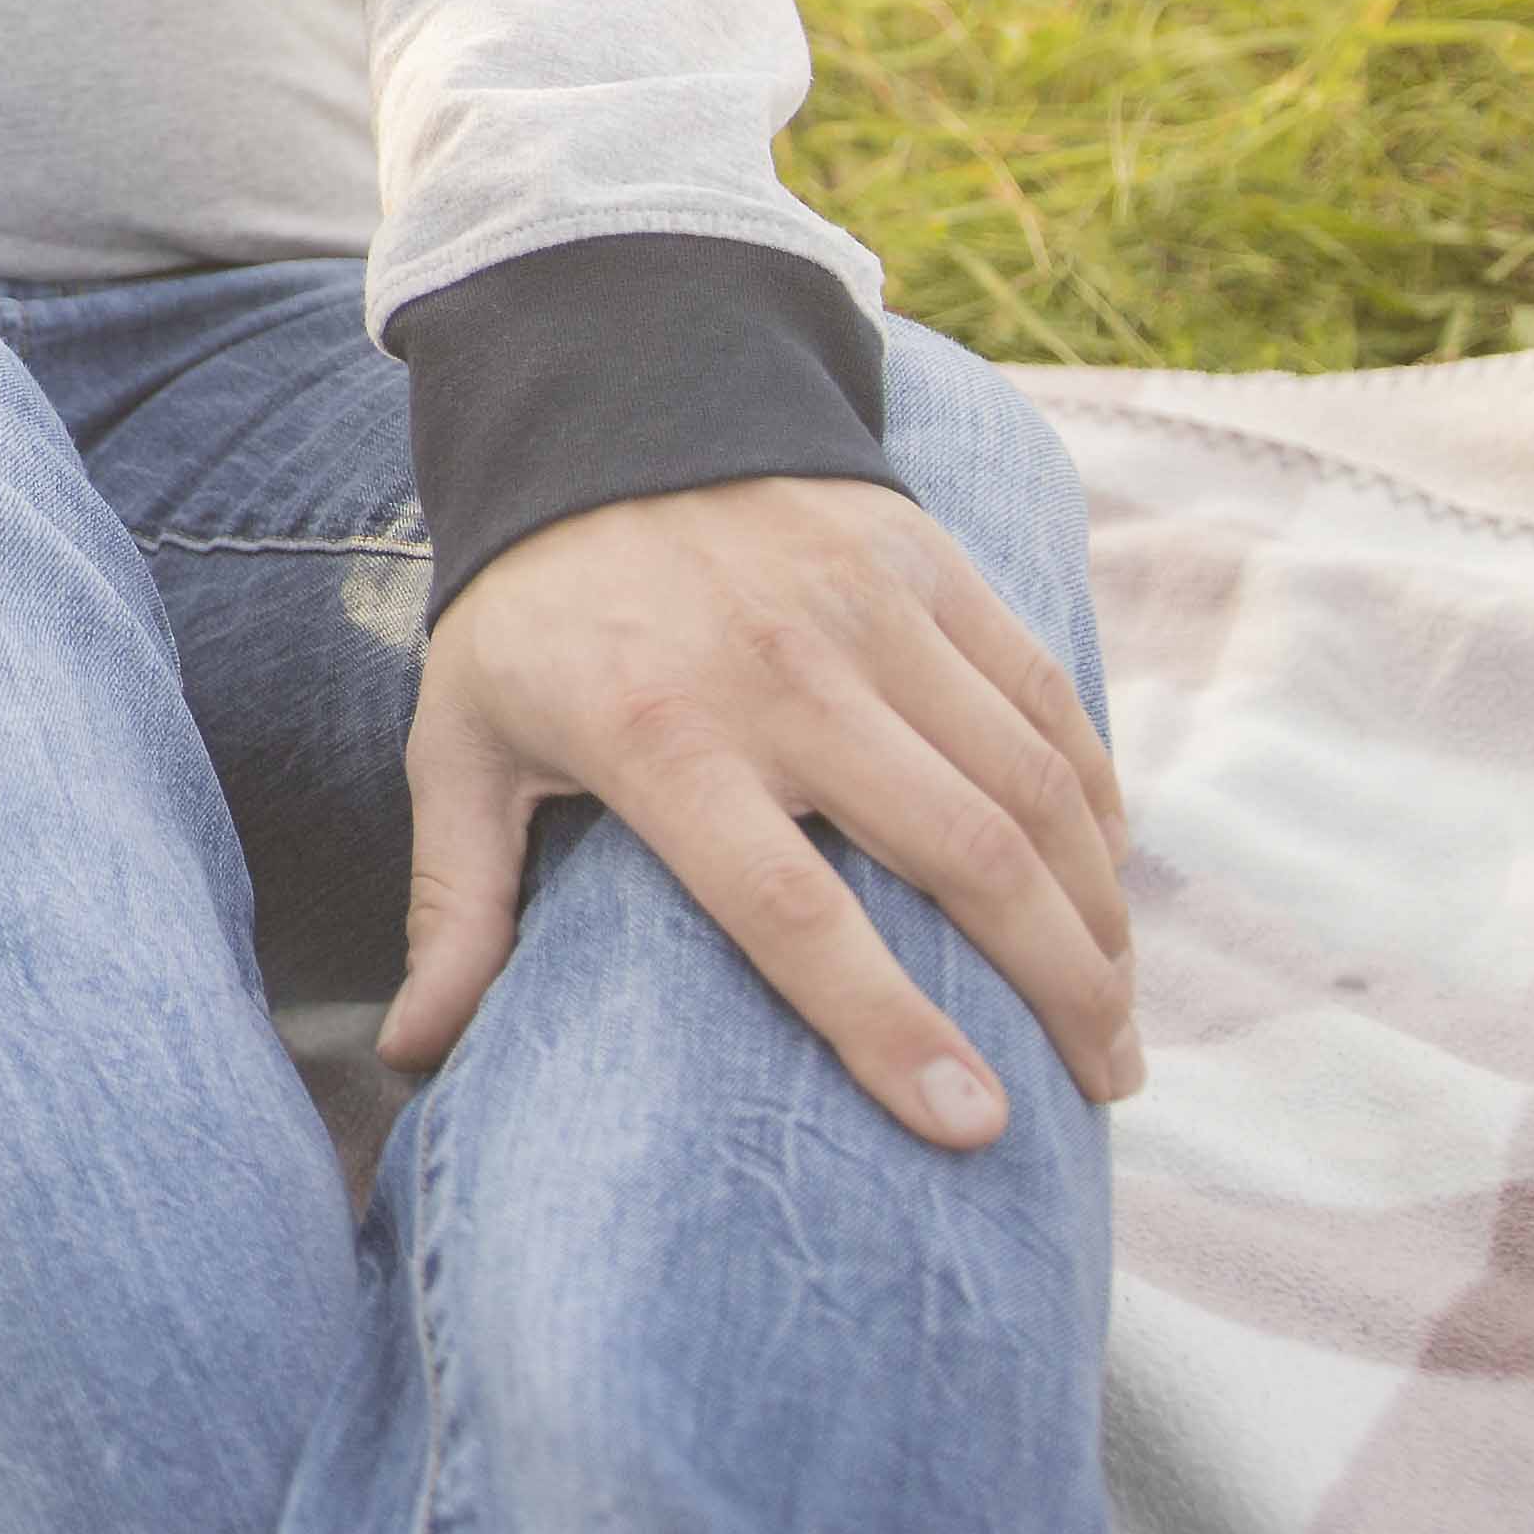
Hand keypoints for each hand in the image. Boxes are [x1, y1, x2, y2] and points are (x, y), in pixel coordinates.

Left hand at [389, 474, 1139, 1148]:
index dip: (886, 1027)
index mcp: (658, 737)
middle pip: (962, 856)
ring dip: (1097, 912)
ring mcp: (870, 611)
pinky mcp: (928, 563)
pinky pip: (1044, 697)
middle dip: (1059, 990)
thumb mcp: (461, 741)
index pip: (791, 912)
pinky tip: (1108, 880)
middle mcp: (781, 674)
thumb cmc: (527, 607)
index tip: (974, 1127)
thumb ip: (458, 904)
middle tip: (1100, 1089)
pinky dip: (1095, 797)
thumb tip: (416, 1055)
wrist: (598, 405)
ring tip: (1116, 1014)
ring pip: (1032, 784)